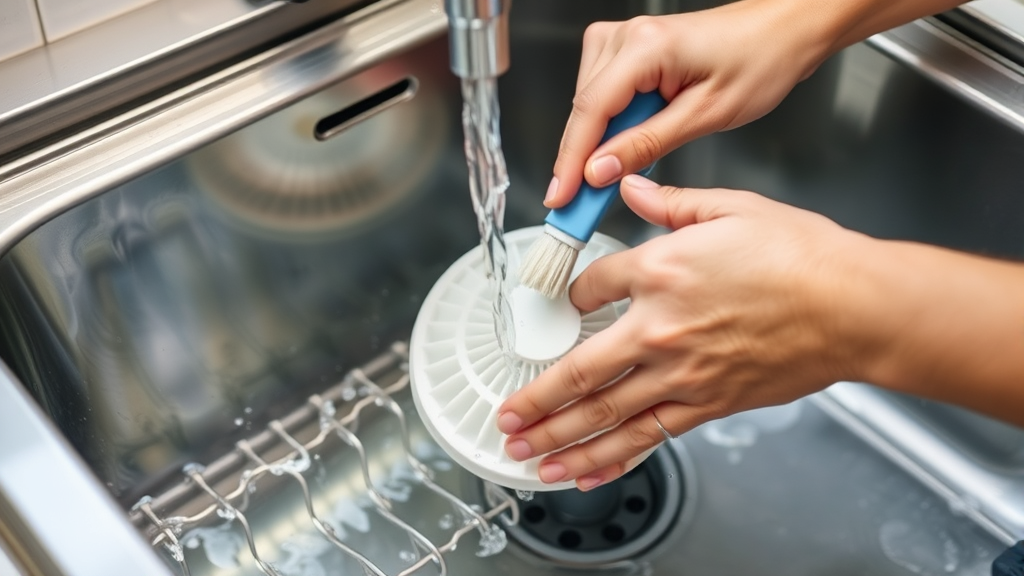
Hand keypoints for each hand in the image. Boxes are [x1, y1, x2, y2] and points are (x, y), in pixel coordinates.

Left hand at [498, 175, 884, 489]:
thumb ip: (669, 201)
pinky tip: (586, 470)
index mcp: (659, 270)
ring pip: (605, 414)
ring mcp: (681, 373)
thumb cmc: (802, 256)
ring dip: (558, 437)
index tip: (565, 304)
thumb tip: (629, 185)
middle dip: (534, 398)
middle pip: (577, 371)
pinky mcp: (707, 404)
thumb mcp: (731, 207)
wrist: (854, 306)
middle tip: (506, 415)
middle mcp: (659, 328)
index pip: (588, 287)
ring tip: (524, 452)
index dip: (570, 295)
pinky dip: (613, 457)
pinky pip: (650, 437)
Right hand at [545, 1, 828, 207]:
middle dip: (582, 158)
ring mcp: (624, 39)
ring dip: (600, 143)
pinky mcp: (628, 49)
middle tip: (582, 204)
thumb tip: (600, 170)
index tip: (560, 197)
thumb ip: (646, 145)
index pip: (590, 112)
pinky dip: (612, 125)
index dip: (570, 161)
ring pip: (590, 105)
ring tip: (618, 172)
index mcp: (646, 47)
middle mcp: (626, 37)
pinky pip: (605, 95)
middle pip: (584, 109)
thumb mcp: (705, 115)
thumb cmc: (759, 60)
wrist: (783, 30)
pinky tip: (628, 145)